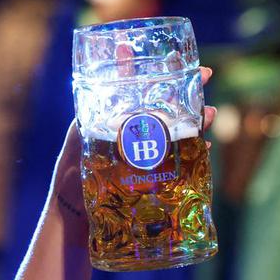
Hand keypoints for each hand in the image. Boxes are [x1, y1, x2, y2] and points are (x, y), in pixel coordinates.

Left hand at [52, 67, 216, 227]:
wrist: (75, 224)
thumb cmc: (71, 181)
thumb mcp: (76, 145)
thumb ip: (88, 123)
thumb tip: (103, 96)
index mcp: (114, 121)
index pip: (137, 89)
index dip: (156, 71)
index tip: (177, 55)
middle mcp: (133, 135)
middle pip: (165, 107)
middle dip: (187, 92)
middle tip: (206, 76)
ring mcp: (146, 156)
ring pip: (177, 131)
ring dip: (196, 120)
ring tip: (209, 114)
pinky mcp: (155, 178)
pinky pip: (180, 161)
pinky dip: (195, 154)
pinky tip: (206, 149)